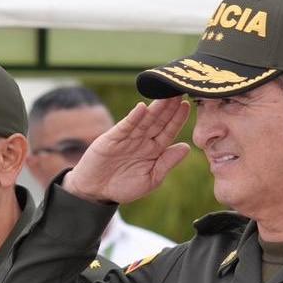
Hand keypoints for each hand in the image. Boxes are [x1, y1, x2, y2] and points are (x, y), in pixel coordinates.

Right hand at [63, 99, 190, 205]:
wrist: (96, 192)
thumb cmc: (124, 186)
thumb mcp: (151, 179)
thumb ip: (167, 163)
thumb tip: (186, 147)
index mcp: (154, 150)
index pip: (168, 131)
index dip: (177, 119)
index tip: (186, 105)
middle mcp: (142, 140)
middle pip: (158, 121)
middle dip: (168, 107)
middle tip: (179, 91)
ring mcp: (127, 138)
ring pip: (144, 120)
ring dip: (154, 108)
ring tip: (165, 95)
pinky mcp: (112, 138)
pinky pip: (125, 127)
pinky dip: (133, 118)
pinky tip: (142, 108)